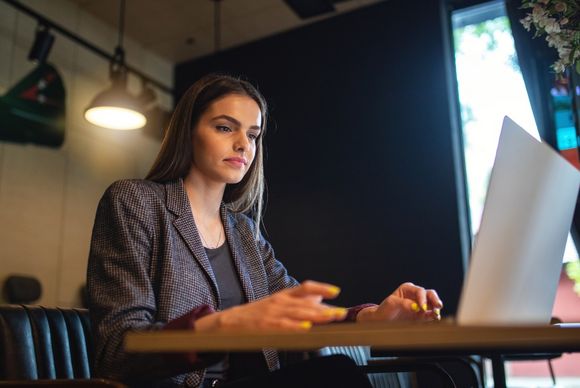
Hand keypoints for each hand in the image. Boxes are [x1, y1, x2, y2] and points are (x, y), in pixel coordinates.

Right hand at [195, 280, 347, 331]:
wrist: (229, 322)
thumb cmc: (256, 314)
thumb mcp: (278, 303)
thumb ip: (298, 301)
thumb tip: (319, 299)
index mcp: (283, 295)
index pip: (305, 287)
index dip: (321, 288)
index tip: (336, 291)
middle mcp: (279, 301)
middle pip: (306, 303)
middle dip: (325, 308)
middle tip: (340, 312)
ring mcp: (272, 313)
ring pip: (297, 314)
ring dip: (316, 316)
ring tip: (330, 318)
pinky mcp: (265, 326)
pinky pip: (282, 326)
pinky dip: (295, 327)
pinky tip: (306, 329)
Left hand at [357, 282, 442, 321]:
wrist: (382, 320)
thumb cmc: (385, 309)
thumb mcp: (391, 304)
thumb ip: (403, 304)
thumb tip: (415, 307)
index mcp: (408, 289)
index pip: (419, 291)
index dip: (423, 298)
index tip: (422, 307)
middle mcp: (416, 295)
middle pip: (429, 294)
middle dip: (435, 300)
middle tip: (438, 306)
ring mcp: (419, 305)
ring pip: (432, 304)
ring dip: (436, 308)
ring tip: (436, 314)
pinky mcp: (421, 315)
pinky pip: (430, 314)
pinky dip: (433, 315)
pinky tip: (435, 318)